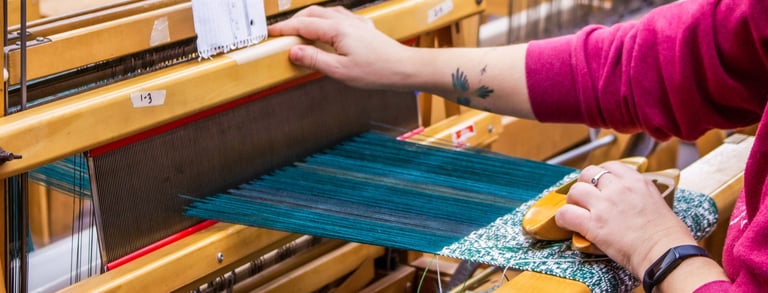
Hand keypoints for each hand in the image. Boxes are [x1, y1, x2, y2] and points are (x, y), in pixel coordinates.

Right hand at [268, 6, 410, 88]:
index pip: (303, 25)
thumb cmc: (377, 71)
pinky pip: (340, 16)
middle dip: (294, 21)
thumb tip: (294, 52)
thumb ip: (315, 60)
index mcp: (337, 30)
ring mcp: (356, 23)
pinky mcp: (364, 28)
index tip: (271, 33)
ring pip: (326, 12)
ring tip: (300, 29)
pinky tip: (328, 28)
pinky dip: (327, 19)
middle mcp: (346, 21)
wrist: (404, 68)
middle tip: (282, 32)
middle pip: (312, 13)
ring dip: (310, 18)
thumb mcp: (340, 71)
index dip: (284, 29)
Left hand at [555, 161, 696, 276]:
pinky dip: (563, 218)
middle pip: (588, 173)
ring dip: (572, 201)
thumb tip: (628, 201)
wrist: (667, 254)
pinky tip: (568, 224)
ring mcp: (605, 205)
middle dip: (584, 184)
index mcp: (637, 181)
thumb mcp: (656, 202)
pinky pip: (566, 214)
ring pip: (575, 190)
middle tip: (585, 198)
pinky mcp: (594, 224)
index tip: (598, 184)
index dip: (600, 175)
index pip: (610, 166)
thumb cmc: (668, 236)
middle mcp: (619, 188)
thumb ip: (639, 195)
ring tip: (576, 211)